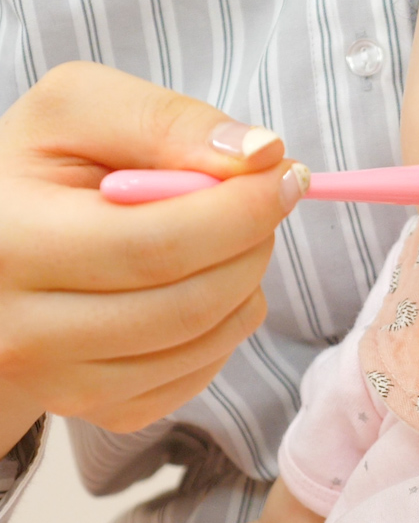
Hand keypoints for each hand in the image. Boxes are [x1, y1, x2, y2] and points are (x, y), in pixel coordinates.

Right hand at [0, 62, 305, 446]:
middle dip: (253, 245)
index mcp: (10, 243)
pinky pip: (199, 373)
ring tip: (229, 235)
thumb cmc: (44, 167)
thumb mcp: (83, 110)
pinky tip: (202, 280)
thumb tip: (264, 153)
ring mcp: (58, 384)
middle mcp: (22, 331)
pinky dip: (226, 323)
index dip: (241, 211)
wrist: (1, 246)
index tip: (286, 176)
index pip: (156, 246)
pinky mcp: (98, 411)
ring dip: (247, 282)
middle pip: (188, 304)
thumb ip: (169, 121)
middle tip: (267, 200)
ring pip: (203, 342)